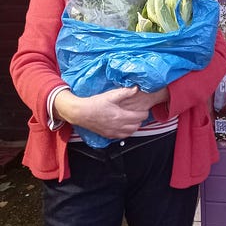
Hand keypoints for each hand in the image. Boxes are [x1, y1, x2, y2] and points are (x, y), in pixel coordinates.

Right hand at [53, 86, 167, 139]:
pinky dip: (127, 131)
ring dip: (134, 125)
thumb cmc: (95, 103)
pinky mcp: (108, 135)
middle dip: (140, 119)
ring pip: (131, 132)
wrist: (81, 113)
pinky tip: (124, 125)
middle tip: (137, 112)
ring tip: (132, 118)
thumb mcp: (110, 95)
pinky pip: (123, 136)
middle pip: (138, 125)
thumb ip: (125, 92)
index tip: (142, 107)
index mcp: (120, 116)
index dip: (144, 111)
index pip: (141, 117)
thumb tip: (136, 88)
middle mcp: (118, 126)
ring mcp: (113, 132)